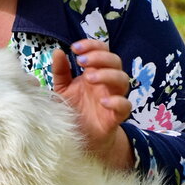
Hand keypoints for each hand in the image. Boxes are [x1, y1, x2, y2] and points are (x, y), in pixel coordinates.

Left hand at [53, 39, 133, 169]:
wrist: (81, 139)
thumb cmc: (73, 111)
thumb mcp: (62, 90)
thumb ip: (61, 72)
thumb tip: (58, 52)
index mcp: (95, 72)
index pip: (101, 50)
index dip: (92, 45)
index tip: (75, 48)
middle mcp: (106, 83)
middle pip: (115, 61)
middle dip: (100, 57)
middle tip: (81, 62)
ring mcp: (114, 98)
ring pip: (123, 79)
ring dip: (107, 75)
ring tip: (89, 78)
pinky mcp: (116, 116)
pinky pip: (125, 105)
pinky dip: (117, 101)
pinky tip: (103, 101)